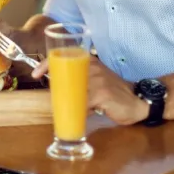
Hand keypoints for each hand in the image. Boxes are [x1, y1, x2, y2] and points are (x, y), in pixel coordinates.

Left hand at [32, 57, 148, 125]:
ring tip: (77, 110)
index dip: (46, 65)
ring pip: (72, 93)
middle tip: (54, 100)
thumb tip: (58, 88)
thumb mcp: (96, 80)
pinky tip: (89, 114)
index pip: (63, 58)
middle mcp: (92, 67)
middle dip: (56, 89)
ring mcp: (97, 80)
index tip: (35, 74)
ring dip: (70, 104)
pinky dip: (81, 112)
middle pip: (64, 76)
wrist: (138, 100)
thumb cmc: (114, 93)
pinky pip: (83, 105)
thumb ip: (80, 81)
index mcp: (89, 61)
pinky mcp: (101, 94)